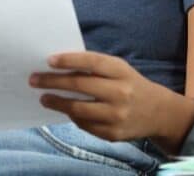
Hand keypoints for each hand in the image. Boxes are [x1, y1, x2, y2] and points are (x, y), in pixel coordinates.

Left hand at [29, 52, 186, 143]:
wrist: (159, 113)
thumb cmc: (130, 85)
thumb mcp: (119, 70)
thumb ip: (94, 67)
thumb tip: (58, 65)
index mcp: (122, 71)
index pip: (92, 62)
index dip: (69, 60)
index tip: (49, 60)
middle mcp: (121, 93)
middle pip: (79, 85)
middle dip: (52, 82)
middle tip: (34, 80)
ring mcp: (117, 115)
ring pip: (78, 109)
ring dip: (56, 102)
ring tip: (44, 98)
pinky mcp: (113, 134)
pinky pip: (85, 125)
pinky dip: (72, 116)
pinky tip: (65, 110)